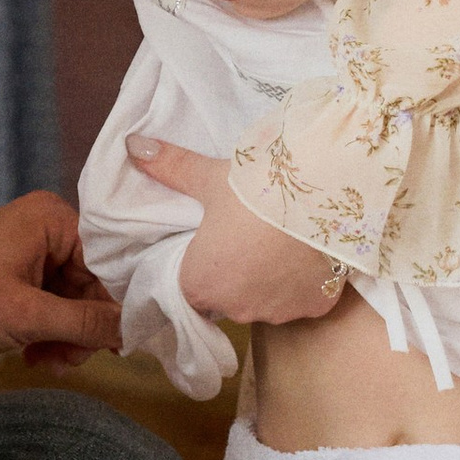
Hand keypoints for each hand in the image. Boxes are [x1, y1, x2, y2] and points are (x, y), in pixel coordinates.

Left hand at [0, 195, 121, 365]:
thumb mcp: (26, 317)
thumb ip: (85, 323)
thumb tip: (135, 329)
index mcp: (51, 218)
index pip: (111, 261)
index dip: (116, 305)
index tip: (121, 344)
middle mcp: (44, 229)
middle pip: (93, 285)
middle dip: (83, 329)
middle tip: (70, 361)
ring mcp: (28, 254)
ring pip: (73, 303)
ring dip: (66, 338)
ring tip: (48, 362)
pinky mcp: (15, 279)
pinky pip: (51, 308)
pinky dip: (48, 335)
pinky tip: (36, 358)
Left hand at [128, 138, 344, 324]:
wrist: (327, 194)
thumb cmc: (257, 189)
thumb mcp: (212, 178)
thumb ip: (171, 169)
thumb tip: (132, 146)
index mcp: (201, 283)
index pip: (190, 289)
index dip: (200, 267)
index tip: (213, 246)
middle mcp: (236, 308)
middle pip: (227, 298)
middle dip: (234, 276)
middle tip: (248, 238)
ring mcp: (278, 313)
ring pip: (266, 302)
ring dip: (268, 282)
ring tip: (280, 244)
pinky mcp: (315, 308)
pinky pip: (302, 300)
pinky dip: (303, 283)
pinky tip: (307, 254)